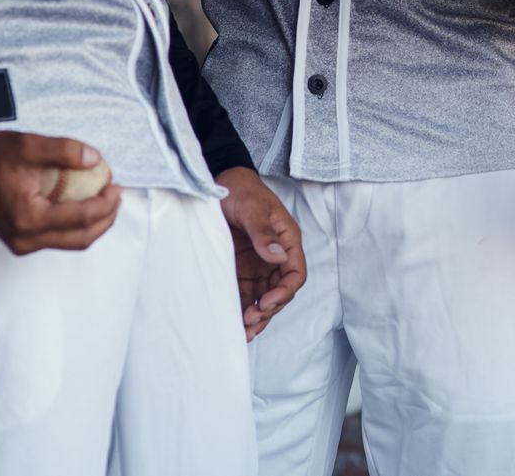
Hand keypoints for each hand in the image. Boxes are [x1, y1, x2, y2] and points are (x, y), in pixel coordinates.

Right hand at [0, 127, 121, 254]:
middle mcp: (24, 239)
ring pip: (70, 242)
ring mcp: (20, 244)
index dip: (106, 203)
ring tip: (105, 199)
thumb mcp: (29, 145)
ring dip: (93, 224)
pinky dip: (76, 225)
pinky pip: (57, 238)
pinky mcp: (18, 241)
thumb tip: (96, 160)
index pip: (82, 218)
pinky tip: (83, 203)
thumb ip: (65, 151)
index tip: (117, 184)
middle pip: (80, 239)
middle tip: (117, 194)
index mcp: (28, 219)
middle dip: (106, 219)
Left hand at [217, 168, 306, 339]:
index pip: (295, 274)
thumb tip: (278, 257)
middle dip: (268, 310)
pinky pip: (245, 295)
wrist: (219, 182)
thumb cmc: (242, 189)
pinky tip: (234, 324)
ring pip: (263, 299)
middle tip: (250, 321)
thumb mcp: (253, 208)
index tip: (266, 302)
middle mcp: (275, 257)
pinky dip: (241, 310)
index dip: (284, 292)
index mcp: (287, 240)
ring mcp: (258, 265)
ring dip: (256, 317)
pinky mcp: (241, 270)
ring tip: (243, 332)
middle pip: (280, 292)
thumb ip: (264, 232)